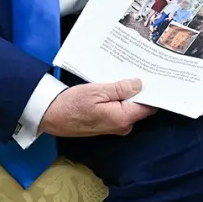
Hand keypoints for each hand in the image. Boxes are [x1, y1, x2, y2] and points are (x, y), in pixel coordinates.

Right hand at [38, 79, 154, 138]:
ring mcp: (114, 128)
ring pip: (129, 109)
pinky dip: (118, 101)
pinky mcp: (106, 126)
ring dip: (126, 96)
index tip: (152, 78)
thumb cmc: (71, 104)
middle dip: (139, 92)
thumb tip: (139, 85)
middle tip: (134, 73)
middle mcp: (122, 126)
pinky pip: (119, 112)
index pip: (149, 106)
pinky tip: (110, 90)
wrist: (51, 116)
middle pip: (140, 108)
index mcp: (122, 118)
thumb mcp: (97, 91)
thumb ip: (120, 89)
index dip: (151, 92)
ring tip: (120, 79)